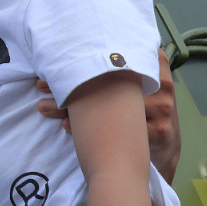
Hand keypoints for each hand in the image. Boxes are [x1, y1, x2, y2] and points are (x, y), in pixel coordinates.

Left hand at [37, 50, 179, 183]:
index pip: (116, 55)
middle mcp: (161, 84)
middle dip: (72, 82)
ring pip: (110, 105)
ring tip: (45, 106)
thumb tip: (74, 56)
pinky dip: (88, 128)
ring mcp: (163, 108)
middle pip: (110, 80)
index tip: (55, 62)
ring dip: (73, 107)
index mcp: (154, 66)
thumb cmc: (142, 113)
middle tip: (42, 84)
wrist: (164, 150)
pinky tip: (67, 127)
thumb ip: (117, 70)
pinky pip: (119, 130)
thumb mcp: (135, 86)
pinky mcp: (160, 131)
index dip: (82, 59)